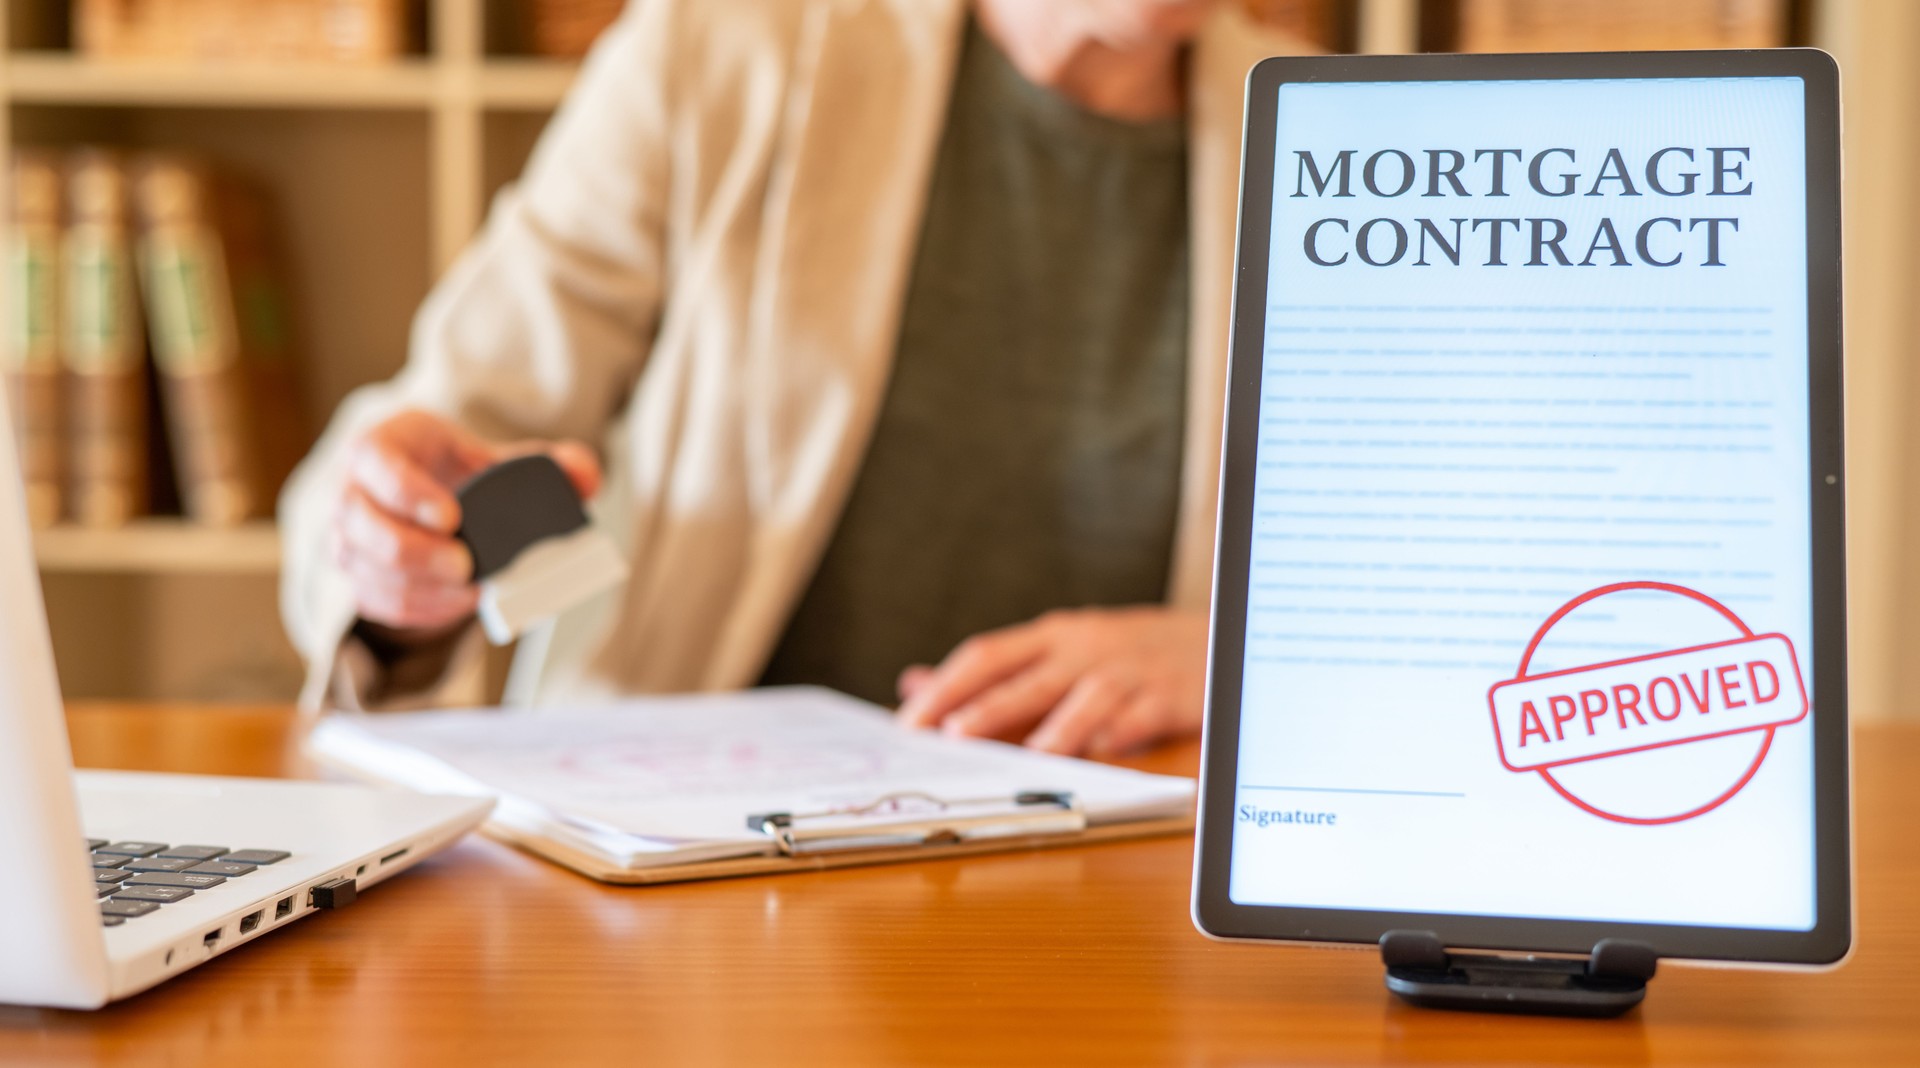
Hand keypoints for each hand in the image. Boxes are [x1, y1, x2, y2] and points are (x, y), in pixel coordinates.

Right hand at [332, 410, 601, 632]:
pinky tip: (456, 607)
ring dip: (417, 589)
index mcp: (380, 447)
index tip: (452, 517)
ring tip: (470, 595)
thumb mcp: (491, 457)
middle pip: (358, 524)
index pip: (376, 463)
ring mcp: (347, 538)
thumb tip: (584, 477)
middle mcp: (351, 492)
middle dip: (410, 551)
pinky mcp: (359, 578)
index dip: (407, 492)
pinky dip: (418, 610)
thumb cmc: (453, 471)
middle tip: (464, 566)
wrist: (424, 497)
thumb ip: (545, 463)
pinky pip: (377, 601)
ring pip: (365, 570)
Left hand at [896, 607, 1208, 756]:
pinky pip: (1145, 714)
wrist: (1220, 637)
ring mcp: (1131, 670)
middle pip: (1029, 677)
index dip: (946, 688)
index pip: (988, 656)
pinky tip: (1104, 751)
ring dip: (1056, 726)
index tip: (910, 723)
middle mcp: (1086, 648)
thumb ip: (994, 675)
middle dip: (988, 708)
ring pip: (1088, 696)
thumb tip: (915, 685)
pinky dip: (1123, 732)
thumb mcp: (1061, 651)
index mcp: (1054, 637)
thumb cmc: (1129, 653)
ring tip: (1026, 755)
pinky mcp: (1171, 695)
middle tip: (952, 737)